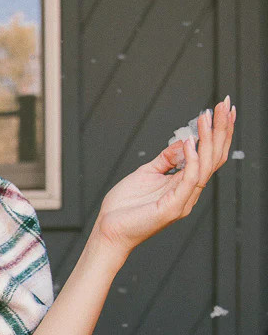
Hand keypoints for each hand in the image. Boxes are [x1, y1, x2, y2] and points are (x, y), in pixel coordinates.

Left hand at [96, 98, 234, 257]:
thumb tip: (184, 141)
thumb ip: (166, 159)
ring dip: (208, 139)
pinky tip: (189, 141)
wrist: (108, 231)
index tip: (222, 108)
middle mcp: (188, 193)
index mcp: (184, 185)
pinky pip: (189, 180)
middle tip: (225, 104)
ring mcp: (183, 201)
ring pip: (205, 166)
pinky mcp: (173, 208)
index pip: (209, 156)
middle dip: (221, 130)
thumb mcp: (147, 173)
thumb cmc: (125, 206)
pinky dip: (191, 159)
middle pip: (213, 158)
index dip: (218, 132)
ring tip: (207, 116)